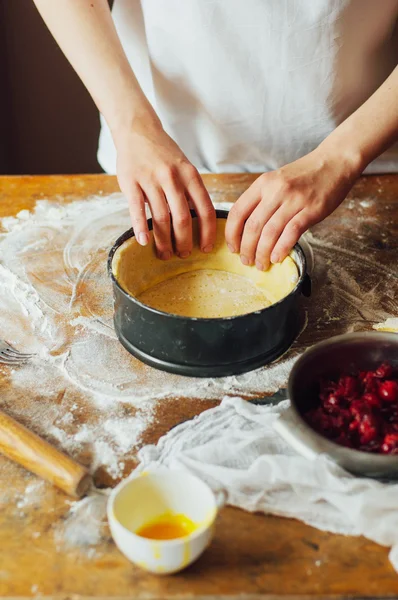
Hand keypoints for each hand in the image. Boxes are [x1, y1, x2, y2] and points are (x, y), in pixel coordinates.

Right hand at [116, 121, 215, 258]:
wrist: (137, 129)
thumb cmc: (163, 153)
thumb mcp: (184, 167)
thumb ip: (191, 191)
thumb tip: (200, 223)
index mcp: (190, 175)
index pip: (205, 210)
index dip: (207, 233)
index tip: (206, 248)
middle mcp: (173, 178)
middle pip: (183, 218)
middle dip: (184, 242)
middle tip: (183, 255)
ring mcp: (151, 179)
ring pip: (161, 218)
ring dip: (164, 241)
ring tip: (165, 254)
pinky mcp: (131, 181)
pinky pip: (137, 209)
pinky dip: (140, 228)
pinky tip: (143, 242)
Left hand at [225, 147, 360, 269]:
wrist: (335, 161)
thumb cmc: (305, 175)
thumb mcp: (277, 181)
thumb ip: (262, 200)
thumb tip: (248, 230)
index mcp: (263, 184)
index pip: (238, 212)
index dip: (231, 234)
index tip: (232, 248)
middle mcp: (276, 191)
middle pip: (252, 226)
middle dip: (246, 249)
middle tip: (246, 261)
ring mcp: (294, 200)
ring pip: (269, 232)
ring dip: (262, 253)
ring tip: (261, 264)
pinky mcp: (312, 210)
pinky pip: (291, 233)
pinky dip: (281, 248)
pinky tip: (277, 258)